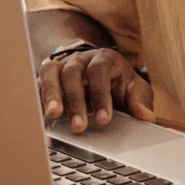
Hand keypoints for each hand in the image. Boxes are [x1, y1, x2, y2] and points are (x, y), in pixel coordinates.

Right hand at [38, 48, 154, 132]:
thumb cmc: (120, 83)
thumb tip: (147, 117)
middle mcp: (81, 58)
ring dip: (50, 95)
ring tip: (52, 115)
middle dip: (74, 100)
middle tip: (78, 126)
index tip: (103, 119)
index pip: (99, 71)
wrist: (103, 72)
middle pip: (72, 73)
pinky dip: (38, 97)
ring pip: (50, 73)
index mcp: (105, 58)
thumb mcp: (136, 89)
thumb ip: (140, 101)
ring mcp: (62, 65)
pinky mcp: (48, 77)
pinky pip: (38, 82)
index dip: (100, 95)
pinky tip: (39, 115)